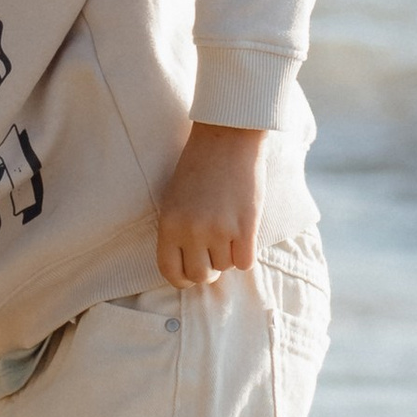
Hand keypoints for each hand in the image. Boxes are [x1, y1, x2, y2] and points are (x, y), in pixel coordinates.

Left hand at [156, 120, 268, 288]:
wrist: (227, 138)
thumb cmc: (198, 166)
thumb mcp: (174, 199)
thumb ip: (177, 231)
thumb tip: (188, 264)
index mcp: (169, 224)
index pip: (170, 271)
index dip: (182, 279)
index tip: (191, 274)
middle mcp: (191, 231)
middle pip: (201, 275)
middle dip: (209, 270)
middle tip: (214, 255)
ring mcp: (219, 230)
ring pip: (226, 266)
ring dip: (229, 255)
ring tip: (229, 230)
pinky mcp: (245, 227)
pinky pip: (246, 262)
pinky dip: (247, 254)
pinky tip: (245, 236)